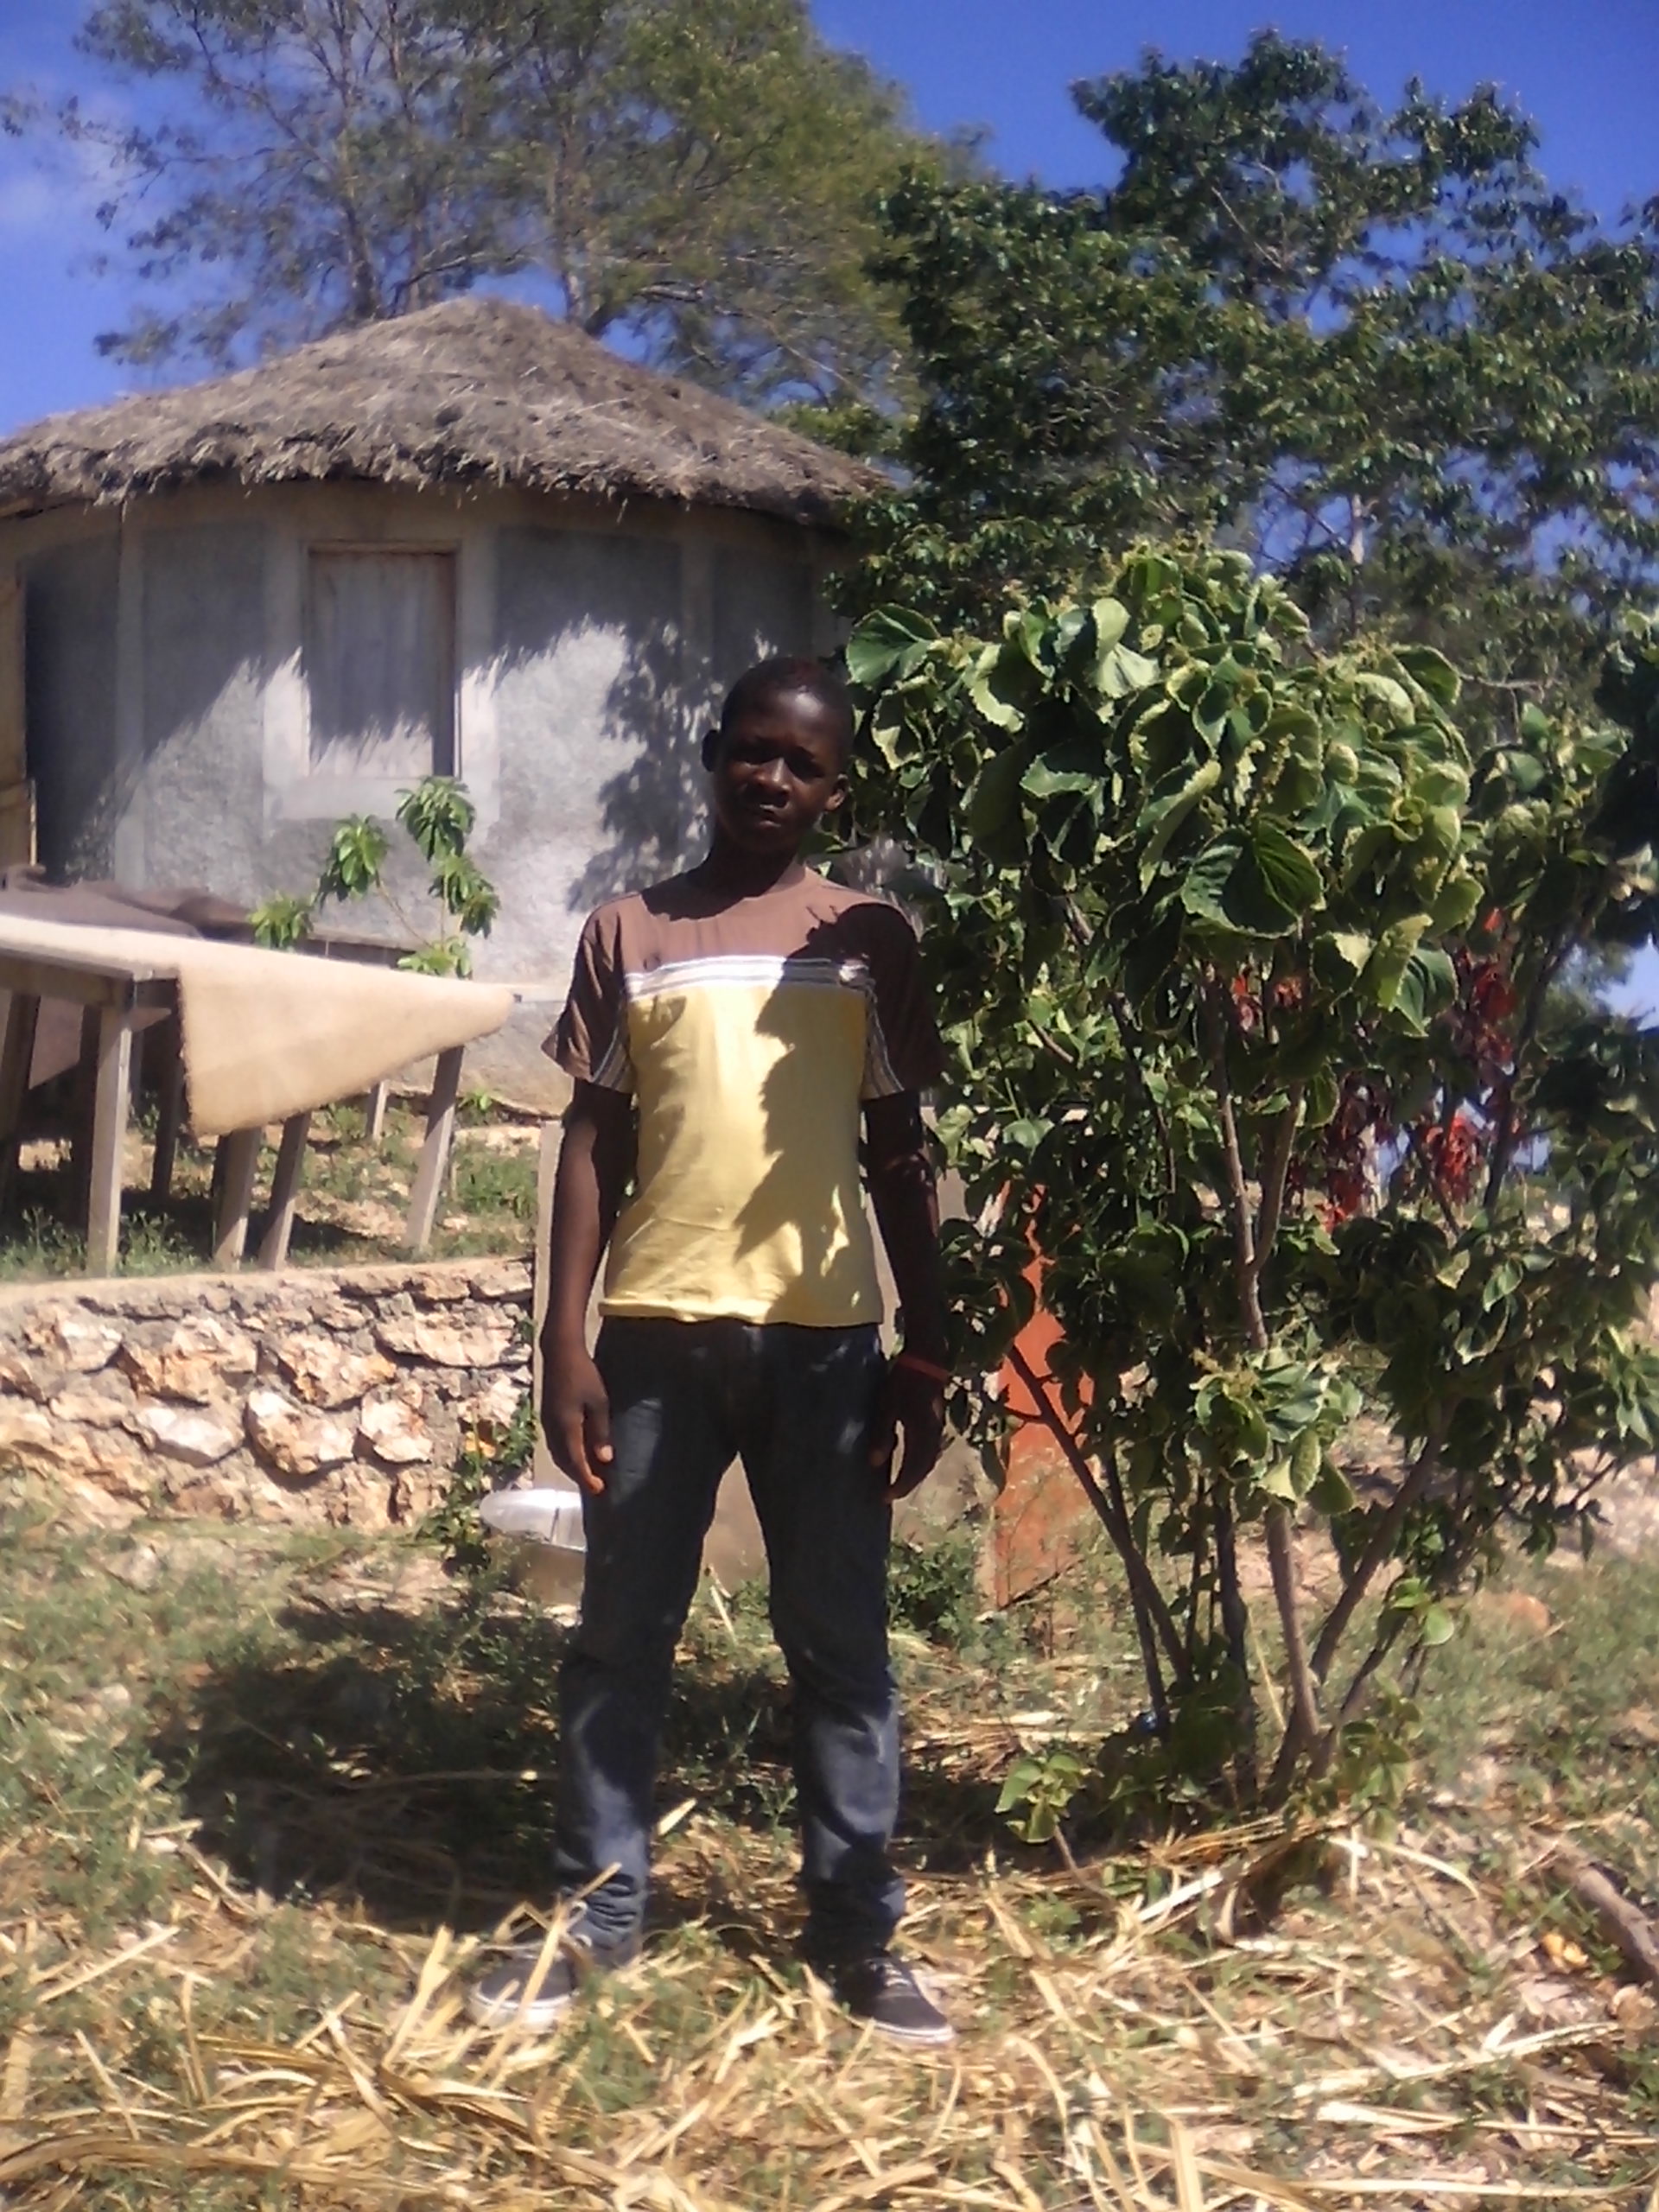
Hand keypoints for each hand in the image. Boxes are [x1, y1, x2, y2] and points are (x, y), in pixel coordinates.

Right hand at [541, 1339, 612, 1494]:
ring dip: (572, 1466)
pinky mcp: (547, 1416)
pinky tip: (578, 1452)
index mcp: (566, 1427)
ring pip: (558, 1454)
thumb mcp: (599, 1402)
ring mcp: (547, 1423)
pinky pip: (555, 1444)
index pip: (576, 1462)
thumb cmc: (583, 1375)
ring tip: (589, 1472)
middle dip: (579, 1476)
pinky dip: (567, 1454)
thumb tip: (604, 1459)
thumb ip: (600, 1432)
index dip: (587, 1479)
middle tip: (596, 1485)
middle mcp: (553, 1429)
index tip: (599, 1491)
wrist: (559, 1353)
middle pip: (564, 1462)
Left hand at [869, 1354, 946, 1499]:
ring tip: (901, 1481)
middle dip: (908, 1482)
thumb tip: (874, 1463)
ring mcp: (938, 1426)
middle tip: (892, 1494)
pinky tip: (911, 1458)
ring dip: (916, 1472)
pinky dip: (921, 1459)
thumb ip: (882, 1434)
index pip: (912, 1468)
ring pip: (929, 1458)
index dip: (900, 1484)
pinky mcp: (937, 1419)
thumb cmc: (902, 1380)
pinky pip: (931, 1448)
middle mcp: (933, 1434)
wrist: (926, 1359)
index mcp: (921, 1434)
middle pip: (923, 1467)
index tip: (886, 1497)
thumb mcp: (887, 1406)